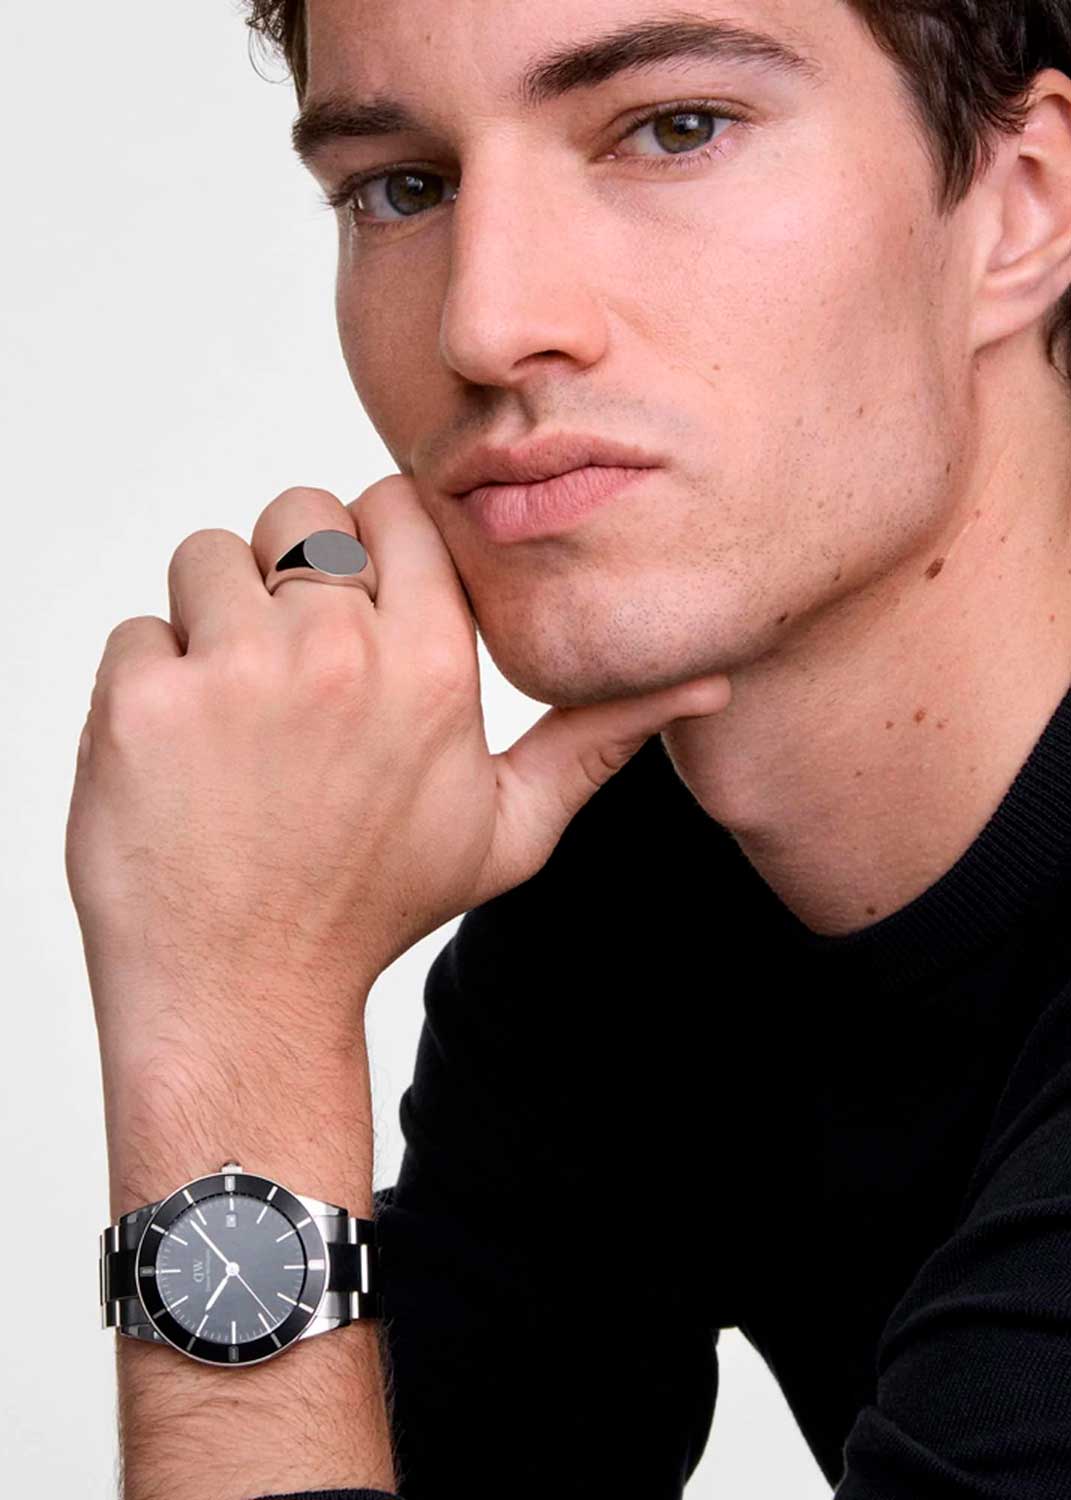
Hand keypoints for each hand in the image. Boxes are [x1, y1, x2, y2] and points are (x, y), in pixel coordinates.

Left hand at [65, 478, 731, 1067]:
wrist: (243, 991)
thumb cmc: (375, 906)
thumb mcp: (511, 829)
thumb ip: (597, 740)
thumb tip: (710, 680)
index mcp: (434, 668)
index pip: (396, 505)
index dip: (370, 549)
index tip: (356, 611)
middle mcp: (340, 653)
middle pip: (302, 512)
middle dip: (292, 574)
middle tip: (294, 674)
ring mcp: (236, 672)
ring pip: (210, 555)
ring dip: (215, 620)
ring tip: (238, 719)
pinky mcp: (143, 700)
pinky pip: (138, 627)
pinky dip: (149, 681)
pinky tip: (182, 758)